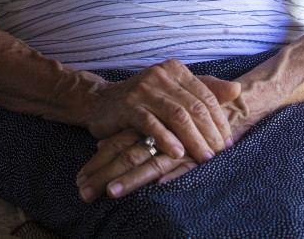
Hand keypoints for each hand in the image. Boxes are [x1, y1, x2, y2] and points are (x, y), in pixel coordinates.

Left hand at [76, 128, 197, 202]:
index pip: (116, 145)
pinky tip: (156, 187)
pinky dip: (169, 176)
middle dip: (104, 175)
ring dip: (129, 180)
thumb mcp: (153, 126)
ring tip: (110, 194)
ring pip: (149, 164)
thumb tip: (99, 145)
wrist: (223, 111)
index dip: (98, 162)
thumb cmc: (184, 122)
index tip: (80, 180)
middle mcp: (158, 137)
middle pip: (127, 156)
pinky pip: (180, 169)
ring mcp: (176, 148)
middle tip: (84, 192)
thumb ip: (128, 136)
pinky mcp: (195, 157)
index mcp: (145, 128)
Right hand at [83, 61, 240, 164]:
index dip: (220, 120)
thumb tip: (237, 89)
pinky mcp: (128, 106)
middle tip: (220, 153)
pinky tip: (178, 154)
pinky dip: (167, 140)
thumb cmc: (143, 99)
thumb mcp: (174, 90)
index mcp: (175, 70)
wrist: (100, 102)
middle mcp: (161, 75)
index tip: (228, 141)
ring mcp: (143, 90)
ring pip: (177, 116)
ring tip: (204, 158)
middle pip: (194, 106)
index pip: (206, 96)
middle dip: (210, 132)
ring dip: (194, 139)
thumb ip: (205, 89)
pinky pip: (152, 125)